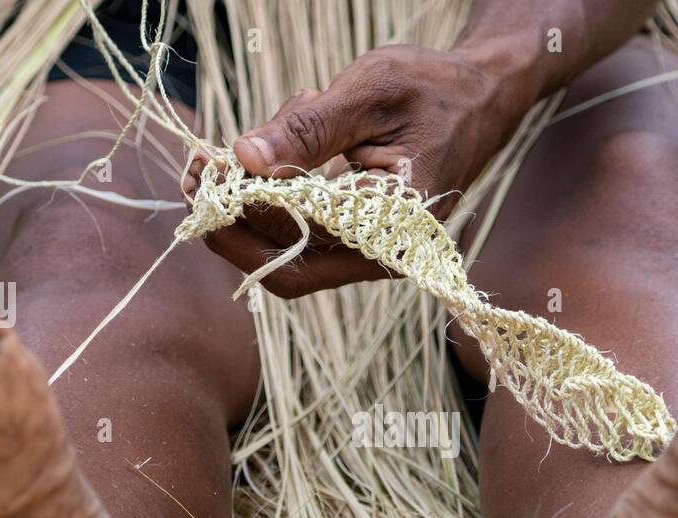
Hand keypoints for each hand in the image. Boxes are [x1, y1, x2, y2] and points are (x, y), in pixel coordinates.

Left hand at [187, 43, 530, 297]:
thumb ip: (308, 129)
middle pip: (287, 267)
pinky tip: (278, 144)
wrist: (480, 98)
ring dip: (247, 210)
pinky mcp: (355, 236)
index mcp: (394, 224)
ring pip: (288, 252)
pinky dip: (274, 195)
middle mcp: (381, 253)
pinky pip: (301, 231)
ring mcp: (368, 251)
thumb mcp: (370, 92)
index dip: (245, 205)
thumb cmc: (434, 89)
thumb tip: (243, 158)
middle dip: (233, 225)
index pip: (301, 234)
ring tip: (233, 149)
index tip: (207, 164)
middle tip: (197, 174)